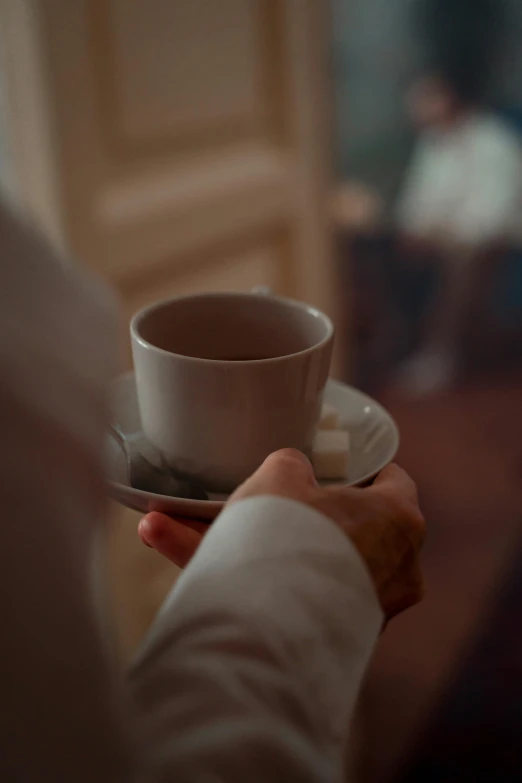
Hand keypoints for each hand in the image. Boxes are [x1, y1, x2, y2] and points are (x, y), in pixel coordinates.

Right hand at [138, 449, 424, 619]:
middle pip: (335, 528)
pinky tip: (167, 544)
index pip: (393, 483)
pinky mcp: (328, 639)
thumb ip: (289, 467)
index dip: (363, 469)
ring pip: (295, 563)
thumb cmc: (292, 536)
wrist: (272, 625)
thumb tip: (291, 472)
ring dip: (237, 544)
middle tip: (248, 498)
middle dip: (279, 513)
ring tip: (168, 525)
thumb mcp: (281, 478)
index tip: (337, 465)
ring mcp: (363, 609)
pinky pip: (278, 595)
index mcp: (399, 520)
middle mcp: (394, 570)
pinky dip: (235, 576)